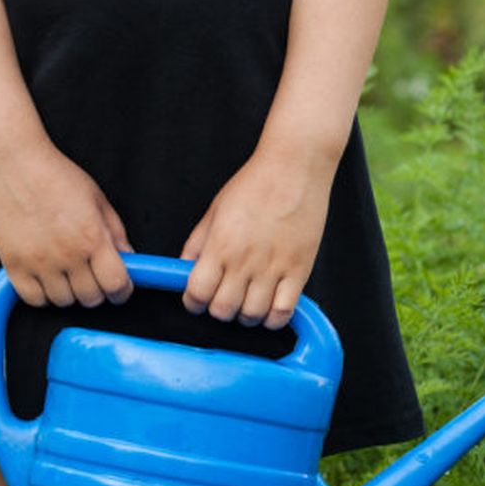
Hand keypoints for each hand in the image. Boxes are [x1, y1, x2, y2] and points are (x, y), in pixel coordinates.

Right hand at [0, 135, 133, 307]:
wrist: (12, 161)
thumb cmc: (54, 175)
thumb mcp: (97, 199)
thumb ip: (116, 233)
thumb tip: (129, 259)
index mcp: (92, 238)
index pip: (117, 285)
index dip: (122, 290)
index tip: (119, 287)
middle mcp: (67, 254)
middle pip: (91, 298)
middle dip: (96, 290)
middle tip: (91, 275)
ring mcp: (38, 262)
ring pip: (63, 301)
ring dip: (69, 292)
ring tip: (67, 272)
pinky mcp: (13, 264)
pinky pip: (34, 300)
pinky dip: (42, 295)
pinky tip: (46, 277)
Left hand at [180, 145, 333, 328]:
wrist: (295, 167)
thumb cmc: (255, 183)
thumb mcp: (215, 210)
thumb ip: (198, 242)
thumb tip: (185, 268)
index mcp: (220, 245)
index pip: (197, 293)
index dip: (193, 302)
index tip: (197, 299)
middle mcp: (245, 261)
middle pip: (223, 310)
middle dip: (219, 310)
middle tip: (224, 299)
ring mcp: (273, 268)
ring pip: (252, 315)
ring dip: (246, 316)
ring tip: (248, 303)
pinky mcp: (299, 270)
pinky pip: (283, 312)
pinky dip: (273, 318)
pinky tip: (270, 307)